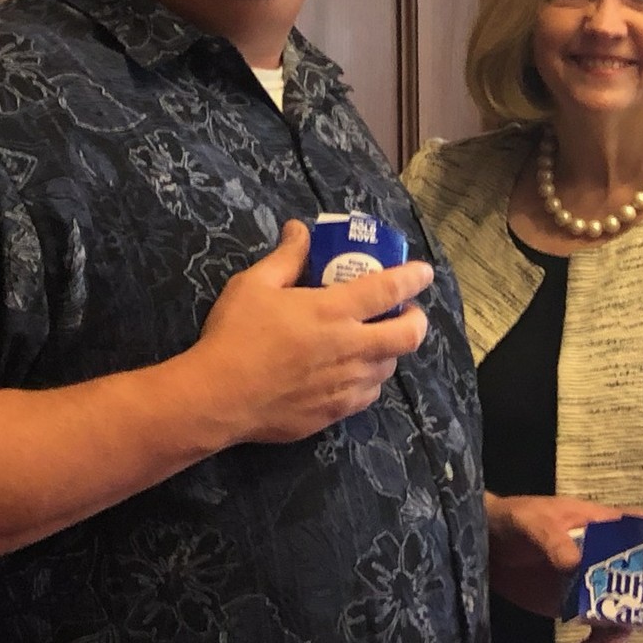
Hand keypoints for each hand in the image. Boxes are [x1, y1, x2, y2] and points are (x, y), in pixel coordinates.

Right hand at [194, 220, 434, 443]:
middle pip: (408, 335)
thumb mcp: (254, 285)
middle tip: (405, 312)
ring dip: (389, 350)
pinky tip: (352, 373)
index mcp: (333, 311)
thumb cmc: (235, 335)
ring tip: (373, 341)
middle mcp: (351, 348)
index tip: (424, 272)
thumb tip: (300, 230)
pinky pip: (367, 395)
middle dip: (417, 320)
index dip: (413, 278)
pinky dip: (368, 379)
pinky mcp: (335, 413)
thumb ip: (285, 257)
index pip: (389, 289)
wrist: (217, 398)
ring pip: (389, 366)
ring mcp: (346, 385)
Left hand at [485, 493, 624, 642]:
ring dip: (625, 633)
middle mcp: (603, 556)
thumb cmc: (512, 520)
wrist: (484, 546)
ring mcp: (591, 582)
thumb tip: (575, 564)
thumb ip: (551, 539)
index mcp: (600, 527)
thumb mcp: (531, 523)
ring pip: (624, 610)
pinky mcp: (573, 605)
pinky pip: (597, 627)